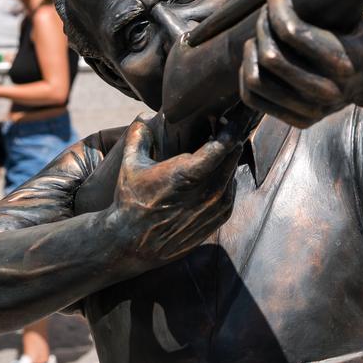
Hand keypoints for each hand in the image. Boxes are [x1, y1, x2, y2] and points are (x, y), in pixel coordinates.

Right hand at [111, 117, 243, 265]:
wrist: (131, 243)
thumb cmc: (130, 201)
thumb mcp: (130, 166)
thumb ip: (139, 137)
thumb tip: (144, 119)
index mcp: (188, 174)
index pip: (222, 145)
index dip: (228, 129)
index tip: (225, 119)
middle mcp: (206, 191)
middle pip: (233, 156)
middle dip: (230, 140)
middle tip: (222, 129)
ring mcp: (214, 207)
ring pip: (232, 174)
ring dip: (228, 160)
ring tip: (217, 151)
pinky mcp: (216, 220)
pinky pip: (230, 192)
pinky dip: (226, 180)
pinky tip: (213, 175)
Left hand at [239, 0, 362, 128]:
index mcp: (351, 58)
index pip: (294, 32)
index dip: (277, 8)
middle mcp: (333, 89)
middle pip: (271, 57)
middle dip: (262, 25)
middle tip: (266, 10)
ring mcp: (315, 108)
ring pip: (258, 79)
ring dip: (251, 49)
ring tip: (258, 31)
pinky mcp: (300, 119)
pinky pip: (254, 98)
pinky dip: (245, 74)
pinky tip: (253, 54)